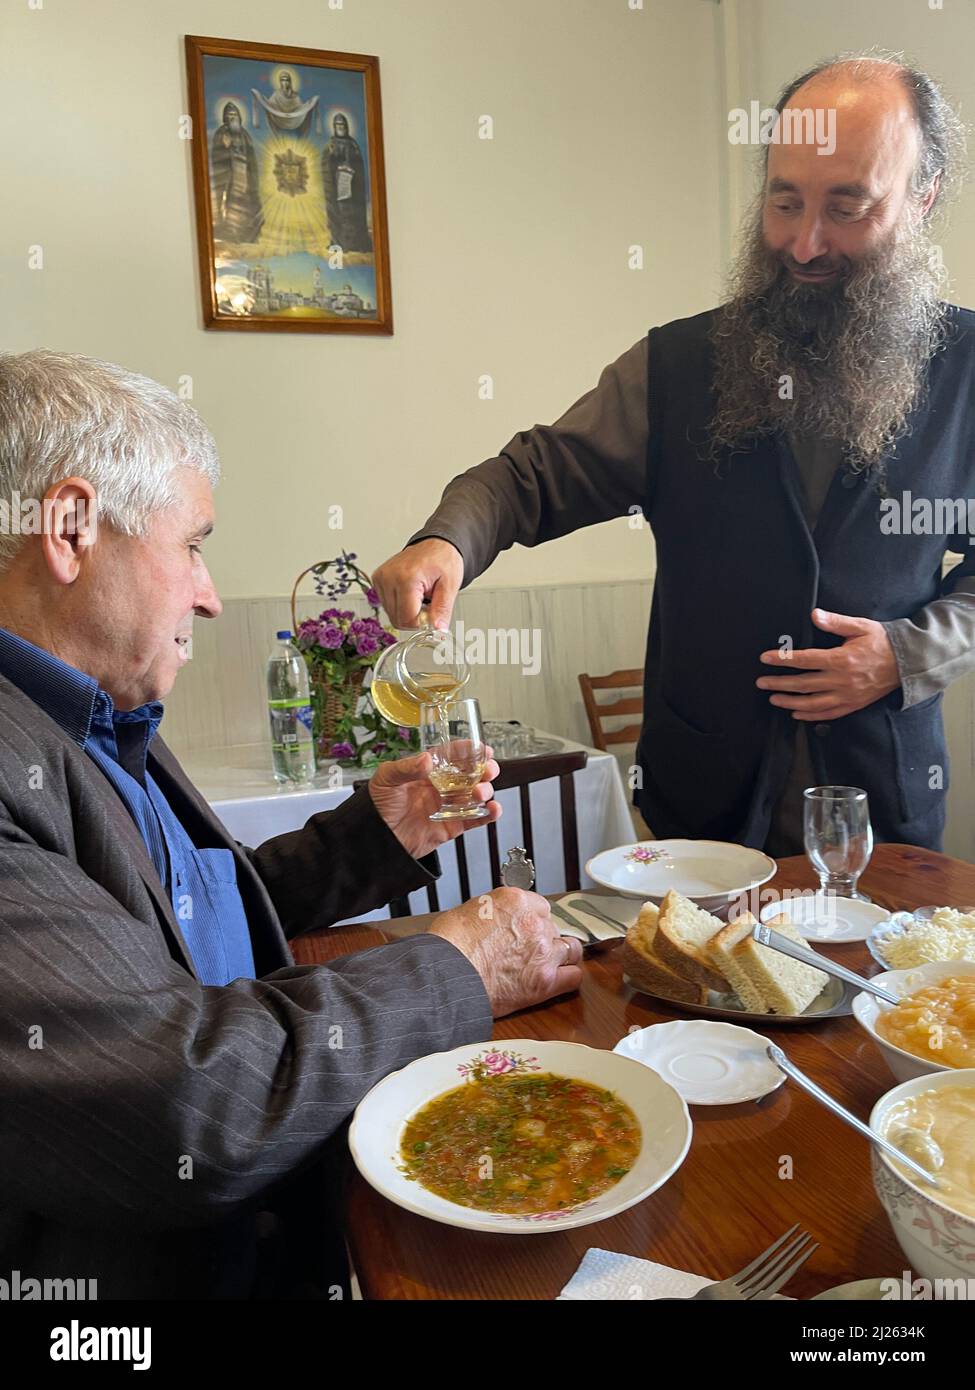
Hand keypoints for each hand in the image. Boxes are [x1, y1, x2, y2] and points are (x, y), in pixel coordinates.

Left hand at [368, 747, 499, 858]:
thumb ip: (406, 768)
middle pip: (470, 774)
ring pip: (475, 795)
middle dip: (484, 769)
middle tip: (489, 769)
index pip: (452, 756)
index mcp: (427, 771)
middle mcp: (441, 786)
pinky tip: (493, 809)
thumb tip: (427, 760)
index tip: (482, 748)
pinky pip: (475, 819)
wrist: (375, 839)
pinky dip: (489, 814)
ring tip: (480, 792)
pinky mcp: (452, 826)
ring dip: (485, 791)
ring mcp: (448, 806)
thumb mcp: (387, 779)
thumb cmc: (377, 805)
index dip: (469, 751)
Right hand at [371, 538, 463, 628]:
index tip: (432, 614)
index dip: (421, 624)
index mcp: (406, 578)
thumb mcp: (450, 586)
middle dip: (415, 618)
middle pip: (397, 620)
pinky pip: (387, 605)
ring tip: (419, 595)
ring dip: (407, 612)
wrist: (435, 545)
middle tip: (428, 602)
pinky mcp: (377, 580)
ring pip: (391, 614)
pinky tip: (410, 592)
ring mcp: (380, 578)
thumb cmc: (443, 560)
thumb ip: (442, 610)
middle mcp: (389, 577)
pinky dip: (400, 604)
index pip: (407, 620)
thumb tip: (437, 629)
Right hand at [429, 888, 583, 1016]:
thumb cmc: (449, 946)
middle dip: (543, 939)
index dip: (533, 920)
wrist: (446, 977)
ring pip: (570, 950)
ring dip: (559, 956)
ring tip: (545, 964)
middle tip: (528, 950)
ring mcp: (543, 952)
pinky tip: (557, 978)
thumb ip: (495, 912)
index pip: (541, 907)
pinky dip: (567, 977)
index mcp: (516, 901)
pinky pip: (573, 976)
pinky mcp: (545, 981)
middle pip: (553, 928)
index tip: (527, 929)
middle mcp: (534, 923)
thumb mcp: (469, 911)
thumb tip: (500, 920)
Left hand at [756, 608, 899, 720]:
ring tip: (774, 699)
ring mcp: (847, 695)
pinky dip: (810, 716)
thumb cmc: (883, 642)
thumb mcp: (860, 626)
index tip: (765, 658)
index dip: (783, 659)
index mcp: (842, 659)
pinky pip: (828, 714)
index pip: (805, 659)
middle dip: (779, 683)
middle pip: (803, 684)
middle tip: (761, 683)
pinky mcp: (853, 704)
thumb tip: (815, 615)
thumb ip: (836, 622)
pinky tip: (796, 714)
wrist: (908, 662)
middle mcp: (842, 680)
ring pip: (812, 703)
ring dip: (790, 702)